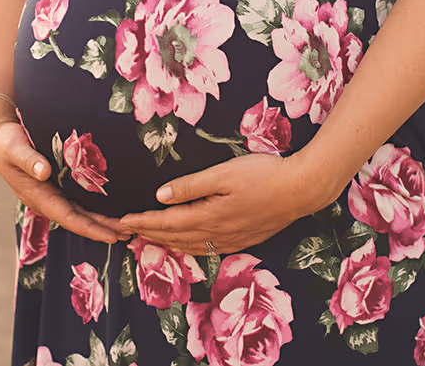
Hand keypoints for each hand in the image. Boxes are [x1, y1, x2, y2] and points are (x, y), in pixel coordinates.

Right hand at [0, 118, 126, 243]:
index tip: (112, 236)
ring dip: (103, 220)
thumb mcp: (14, 148)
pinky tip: (114, 207)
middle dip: (104, 228)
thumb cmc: (6, 142)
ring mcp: (52, 194)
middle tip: (131, 233)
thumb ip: (28, 160)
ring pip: (82, 212)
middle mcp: (47, 199)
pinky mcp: (57, 185)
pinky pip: (79, 200)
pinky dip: (97, 206)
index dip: (91, 228)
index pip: (69, 217)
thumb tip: (44, 172)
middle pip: (80, 219)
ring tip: (128, 226)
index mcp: (37, 196)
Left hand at [118, 153, 332, 255]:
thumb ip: (191, 186)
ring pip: (189, 247)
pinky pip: (206, 249)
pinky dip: (188, 248)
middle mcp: (217, 234)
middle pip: (174, 238)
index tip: (122, 221)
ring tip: (148, 240)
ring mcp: (231, 240)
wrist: (302, 189)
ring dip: (166, 244)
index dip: (143, 222)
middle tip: (126, 233)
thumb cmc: (264, 174)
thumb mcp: (224, 173)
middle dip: (149, 235)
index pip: (166, 223)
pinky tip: (185, 246)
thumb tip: (160, 196)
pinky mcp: (243, 239)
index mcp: (209, 216)